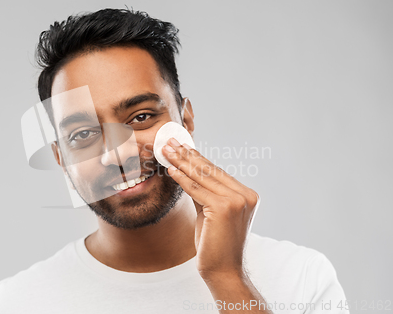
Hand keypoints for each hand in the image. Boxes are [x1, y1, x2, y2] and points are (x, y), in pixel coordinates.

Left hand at [162, 137, 258, 279]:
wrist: (223, 271)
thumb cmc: (216, 244)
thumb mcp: (211, 212)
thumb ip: (203, 193)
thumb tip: (186, 172)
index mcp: (247, 195)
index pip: (217, 172)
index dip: (197, 158)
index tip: (182, 146)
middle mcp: (245, 195)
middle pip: (210, 171)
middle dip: (187, 155)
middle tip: (170, 142)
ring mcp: (237, 201)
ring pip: (202, 178)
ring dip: (181, 162)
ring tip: (166, 151)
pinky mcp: (224, 208)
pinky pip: (196, 190)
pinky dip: (182, 179)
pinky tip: (170, 169)